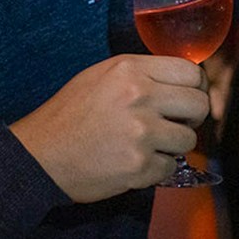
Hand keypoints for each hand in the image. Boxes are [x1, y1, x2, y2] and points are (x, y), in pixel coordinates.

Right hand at [12, 55, 210, 201]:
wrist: (40, 156)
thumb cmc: (70, 115)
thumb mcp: (103, 77)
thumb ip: (143, 75)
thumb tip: (185, 83)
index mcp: (130, 69)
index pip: (190, 72)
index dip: (195, 88)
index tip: (188, 99)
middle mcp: (139, 96)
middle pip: (199, 104)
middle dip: (191, 117)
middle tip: (175, 124)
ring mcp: (141, 133)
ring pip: (189, 139)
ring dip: (173, 146)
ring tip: (149, 145)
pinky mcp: (139, 166)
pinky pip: (170, 167)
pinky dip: (157, 169)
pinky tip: (135, 162)